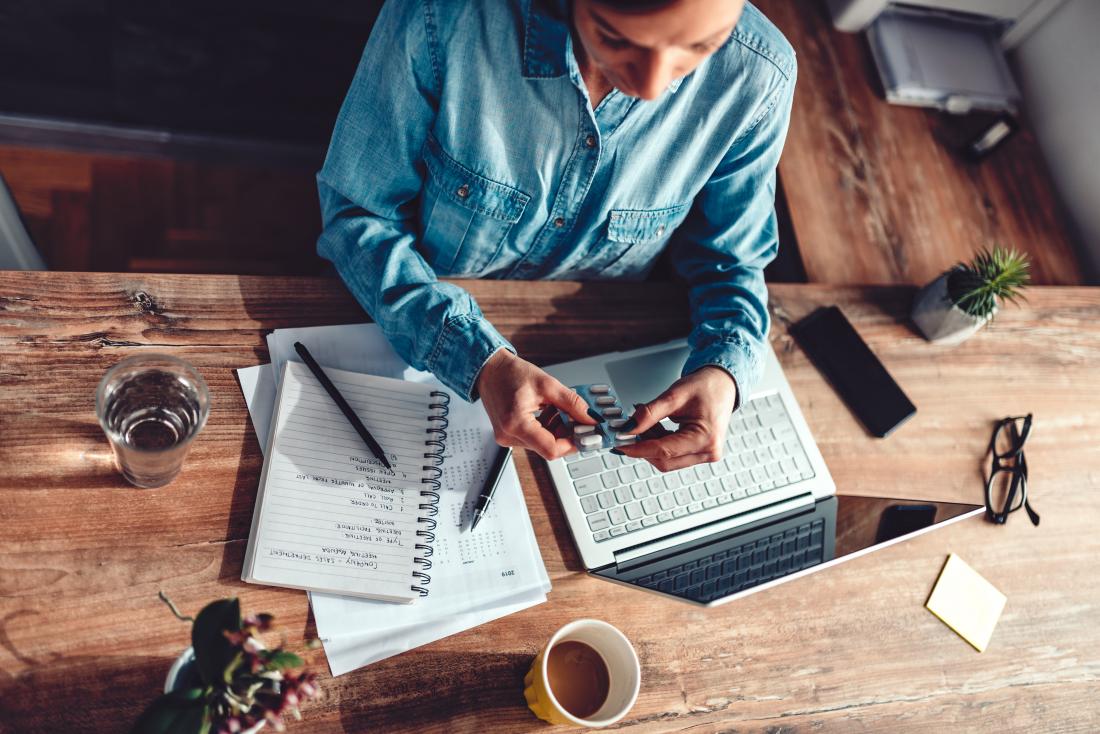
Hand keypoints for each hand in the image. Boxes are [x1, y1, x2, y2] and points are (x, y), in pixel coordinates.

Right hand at [476, 349, 598, 459]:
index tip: (585, 435)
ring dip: (556, 430)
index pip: (551, 449)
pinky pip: (534, 439)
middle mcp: (509, 435)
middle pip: (548, 447)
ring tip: (556, 409)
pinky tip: (547, 412)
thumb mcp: (547, 385)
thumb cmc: (510, 373)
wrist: (489, 370)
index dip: (573, 444)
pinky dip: (546, 428)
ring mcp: (507, 438)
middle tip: (578, 419)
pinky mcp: (509, 435)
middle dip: (566, 434)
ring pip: (543, 444)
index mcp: (516, 423)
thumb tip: (590, 419)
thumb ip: (572, 404)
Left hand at [615, 366, 737, 471]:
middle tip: (627, 429)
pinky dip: (658, 443)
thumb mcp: (674, 395)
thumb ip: (649, 413)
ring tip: (643, 423)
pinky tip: (653, 427)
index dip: (637, 448)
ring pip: (667, 460)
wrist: (723, 384)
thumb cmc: (707, 387)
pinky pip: (673, 455)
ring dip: (650, 444)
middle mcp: (708, 451)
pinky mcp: (699, 453)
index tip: (619, 444)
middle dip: (642, 446)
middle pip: (664, 460)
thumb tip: (628, 428)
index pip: (664, 451)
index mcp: (706, 438)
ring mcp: (705, 454)